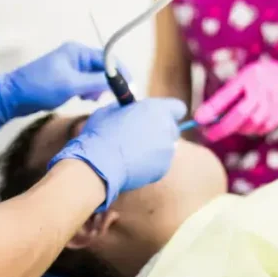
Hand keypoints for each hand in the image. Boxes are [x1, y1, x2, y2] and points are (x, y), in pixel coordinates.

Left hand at [0, 42, 121, 130]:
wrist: (12, 97)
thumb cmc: (39, 87)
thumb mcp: (72, 85)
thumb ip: (97, 82)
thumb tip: (118, 82)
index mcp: (77, 51)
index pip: (107, 58)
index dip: (119, 72)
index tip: (129, 86)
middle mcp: (75, 56)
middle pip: (102, 67)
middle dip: (107, 82)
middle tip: (110, 96)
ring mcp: (70, 67)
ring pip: (94, 77)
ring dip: (97, 88)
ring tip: (90, 98)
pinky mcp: (65, 79)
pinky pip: (85, 83)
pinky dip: (88, 91)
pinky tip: (83, 98)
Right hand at [48, 98, 186, 210]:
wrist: (99, 164)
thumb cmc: (101, 133)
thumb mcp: (110, 111)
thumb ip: (127, 108)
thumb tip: (130, 109)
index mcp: (157, 109)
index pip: (178, 108)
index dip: (169, 112)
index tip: (158, 116)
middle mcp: (167, 128)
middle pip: (172, 128)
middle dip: (161, 130)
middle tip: (141, 135)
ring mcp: (167, 150)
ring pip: (166, 147)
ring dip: (155, 148)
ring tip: (132, 153)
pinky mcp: (163, 168)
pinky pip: (160, 163)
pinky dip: (150, 164)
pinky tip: (132, 165)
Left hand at [194, 59, 277, 142]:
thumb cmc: (258, 79)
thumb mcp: (243, 78)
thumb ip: (227, 95)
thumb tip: (205, 116)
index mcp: (248, 77)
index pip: (228, 94)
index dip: (212, 108)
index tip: (198, 119)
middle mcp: (262, 89)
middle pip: (241, 113)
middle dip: (223, 127)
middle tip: (209, 135)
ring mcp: (273, 103)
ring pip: (252, 124)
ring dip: (238, 129)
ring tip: (230, 126)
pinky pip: (262, 128)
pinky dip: (251, 130)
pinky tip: (247, 125)